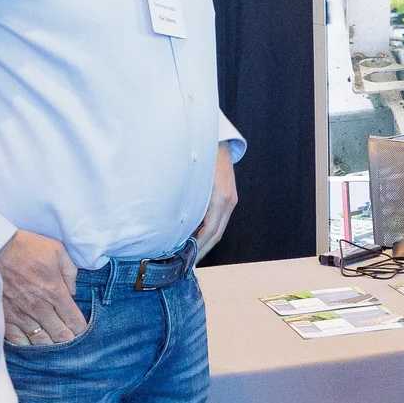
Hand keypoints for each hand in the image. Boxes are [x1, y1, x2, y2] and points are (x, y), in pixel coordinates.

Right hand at [0, 230, 84, 346]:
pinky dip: (28, 346)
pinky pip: (18, 341)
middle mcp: (40, 308)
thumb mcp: (58, 251)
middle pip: (60, 337)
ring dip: (50, 347)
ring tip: (55, 348)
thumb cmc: (27, 248)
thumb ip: (71, 272)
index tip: (83, 333)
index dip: (82, 331)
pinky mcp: (6, 318)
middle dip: (69, 343)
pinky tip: (33, 347)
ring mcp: (22, 316)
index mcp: (56, 292)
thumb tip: (73, 291)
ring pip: (41, 343)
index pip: (74, 321)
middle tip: (73, 345)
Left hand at [193, 144, 238, 260]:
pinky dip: (207, 230)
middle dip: (202, 250)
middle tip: (187, 263)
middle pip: (216, 234)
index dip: (198, 248)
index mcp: (220, 198)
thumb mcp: (190, 179)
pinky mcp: (228, 196)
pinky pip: (219, 219)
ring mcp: (230, 199)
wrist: (216, 138)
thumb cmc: (200, 156)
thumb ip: (185, 201)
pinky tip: (196, 235)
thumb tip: (172, 224)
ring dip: (205, 242)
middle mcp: (228, 201)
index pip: (209, 232)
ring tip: (190, 253)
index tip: (186, 259)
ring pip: (218, 228)